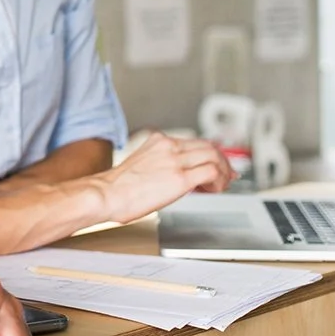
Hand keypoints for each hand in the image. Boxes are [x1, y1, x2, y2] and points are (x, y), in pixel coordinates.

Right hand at [97, 132, 235, 220]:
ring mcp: (175, 160)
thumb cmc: (118, 188)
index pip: (195, 142)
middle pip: (209, 146)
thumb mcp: (142, 165)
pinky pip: (211, 172)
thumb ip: (162, 165)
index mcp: (159, 141)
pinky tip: (213, 190)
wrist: (107, 194)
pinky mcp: (180, 178)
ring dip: (223, 172)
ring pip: (214, 156)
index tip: (219, 166)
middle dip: (223, 162)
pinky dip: (219, 180)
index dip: (212, 155)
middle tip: (228, 176)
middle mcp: (169, 146)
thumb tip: (180, 177)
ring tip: (220, 185)